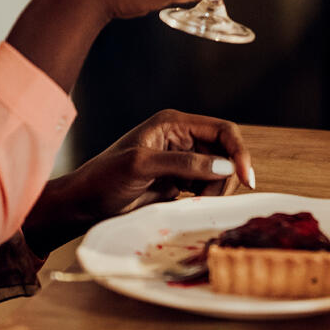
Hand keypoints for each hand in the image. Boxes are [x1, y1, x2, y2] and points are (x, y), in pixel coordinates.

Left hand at [23, 110, 253, 253]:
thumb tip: (224, 166)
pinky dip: (205, 198)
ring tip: (189, 202)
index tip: (246, 178)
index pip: (222, 130)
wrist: (83, 205)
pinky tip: (185, 204)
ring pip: (218, 173)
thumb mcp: (142, 167)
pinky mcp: (178, 181)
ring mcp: (180, 160)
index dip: (238, 152)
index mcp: (173, 123)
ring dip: (214, 190)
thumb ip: (184, 163)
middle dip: (225, 176)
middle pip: (225, 153)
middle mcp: (181, 138)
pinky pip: (206, 187)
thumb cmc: (103, 179)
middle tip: (208, 198)